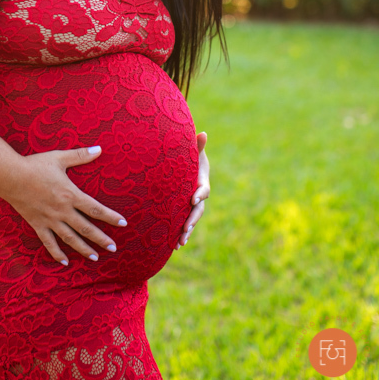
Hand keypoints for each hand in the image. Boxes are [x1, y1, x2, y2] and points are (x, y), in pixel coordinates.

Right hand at [4, 145, 126, 265]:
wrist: (9, 176)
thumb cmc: (35, 165)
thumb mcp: (59, 158)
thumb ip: (80, 155)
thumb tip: (99, 149)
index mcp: (70, 195)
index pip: (95, 209)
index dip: (110, 216)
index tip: (123, 223)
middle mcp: (62, 211)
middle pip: (86, 228)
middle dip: (101, 239)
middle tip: (113, 248)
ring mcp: (50, 220)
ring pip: (70, 238)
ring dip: (83, 249)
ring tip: (95, 257)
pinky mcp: (37, 224)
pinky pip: (49, 242)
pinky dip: (57, 253)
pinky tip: (65, 262)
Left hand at [175, 131, 209, 249]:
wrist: (183, 163)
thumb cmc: (188, 154)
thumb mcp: (193, 150)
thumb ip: (197, 145)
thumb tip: (203, 133)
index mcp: (201, 180)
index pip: (204, 189)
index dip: (200, 193)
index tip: (193, 198)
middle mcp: (198, 194)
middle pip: (198, 209)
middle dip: (192, 219)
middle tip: (186, 228)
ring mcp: (191, 204)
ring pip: (191, 219)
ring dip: (187, 231)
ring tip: (179, 243)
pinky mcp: (183, 210)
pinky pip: (184, 223)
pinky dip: (180, 234)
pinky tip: (174, 246)